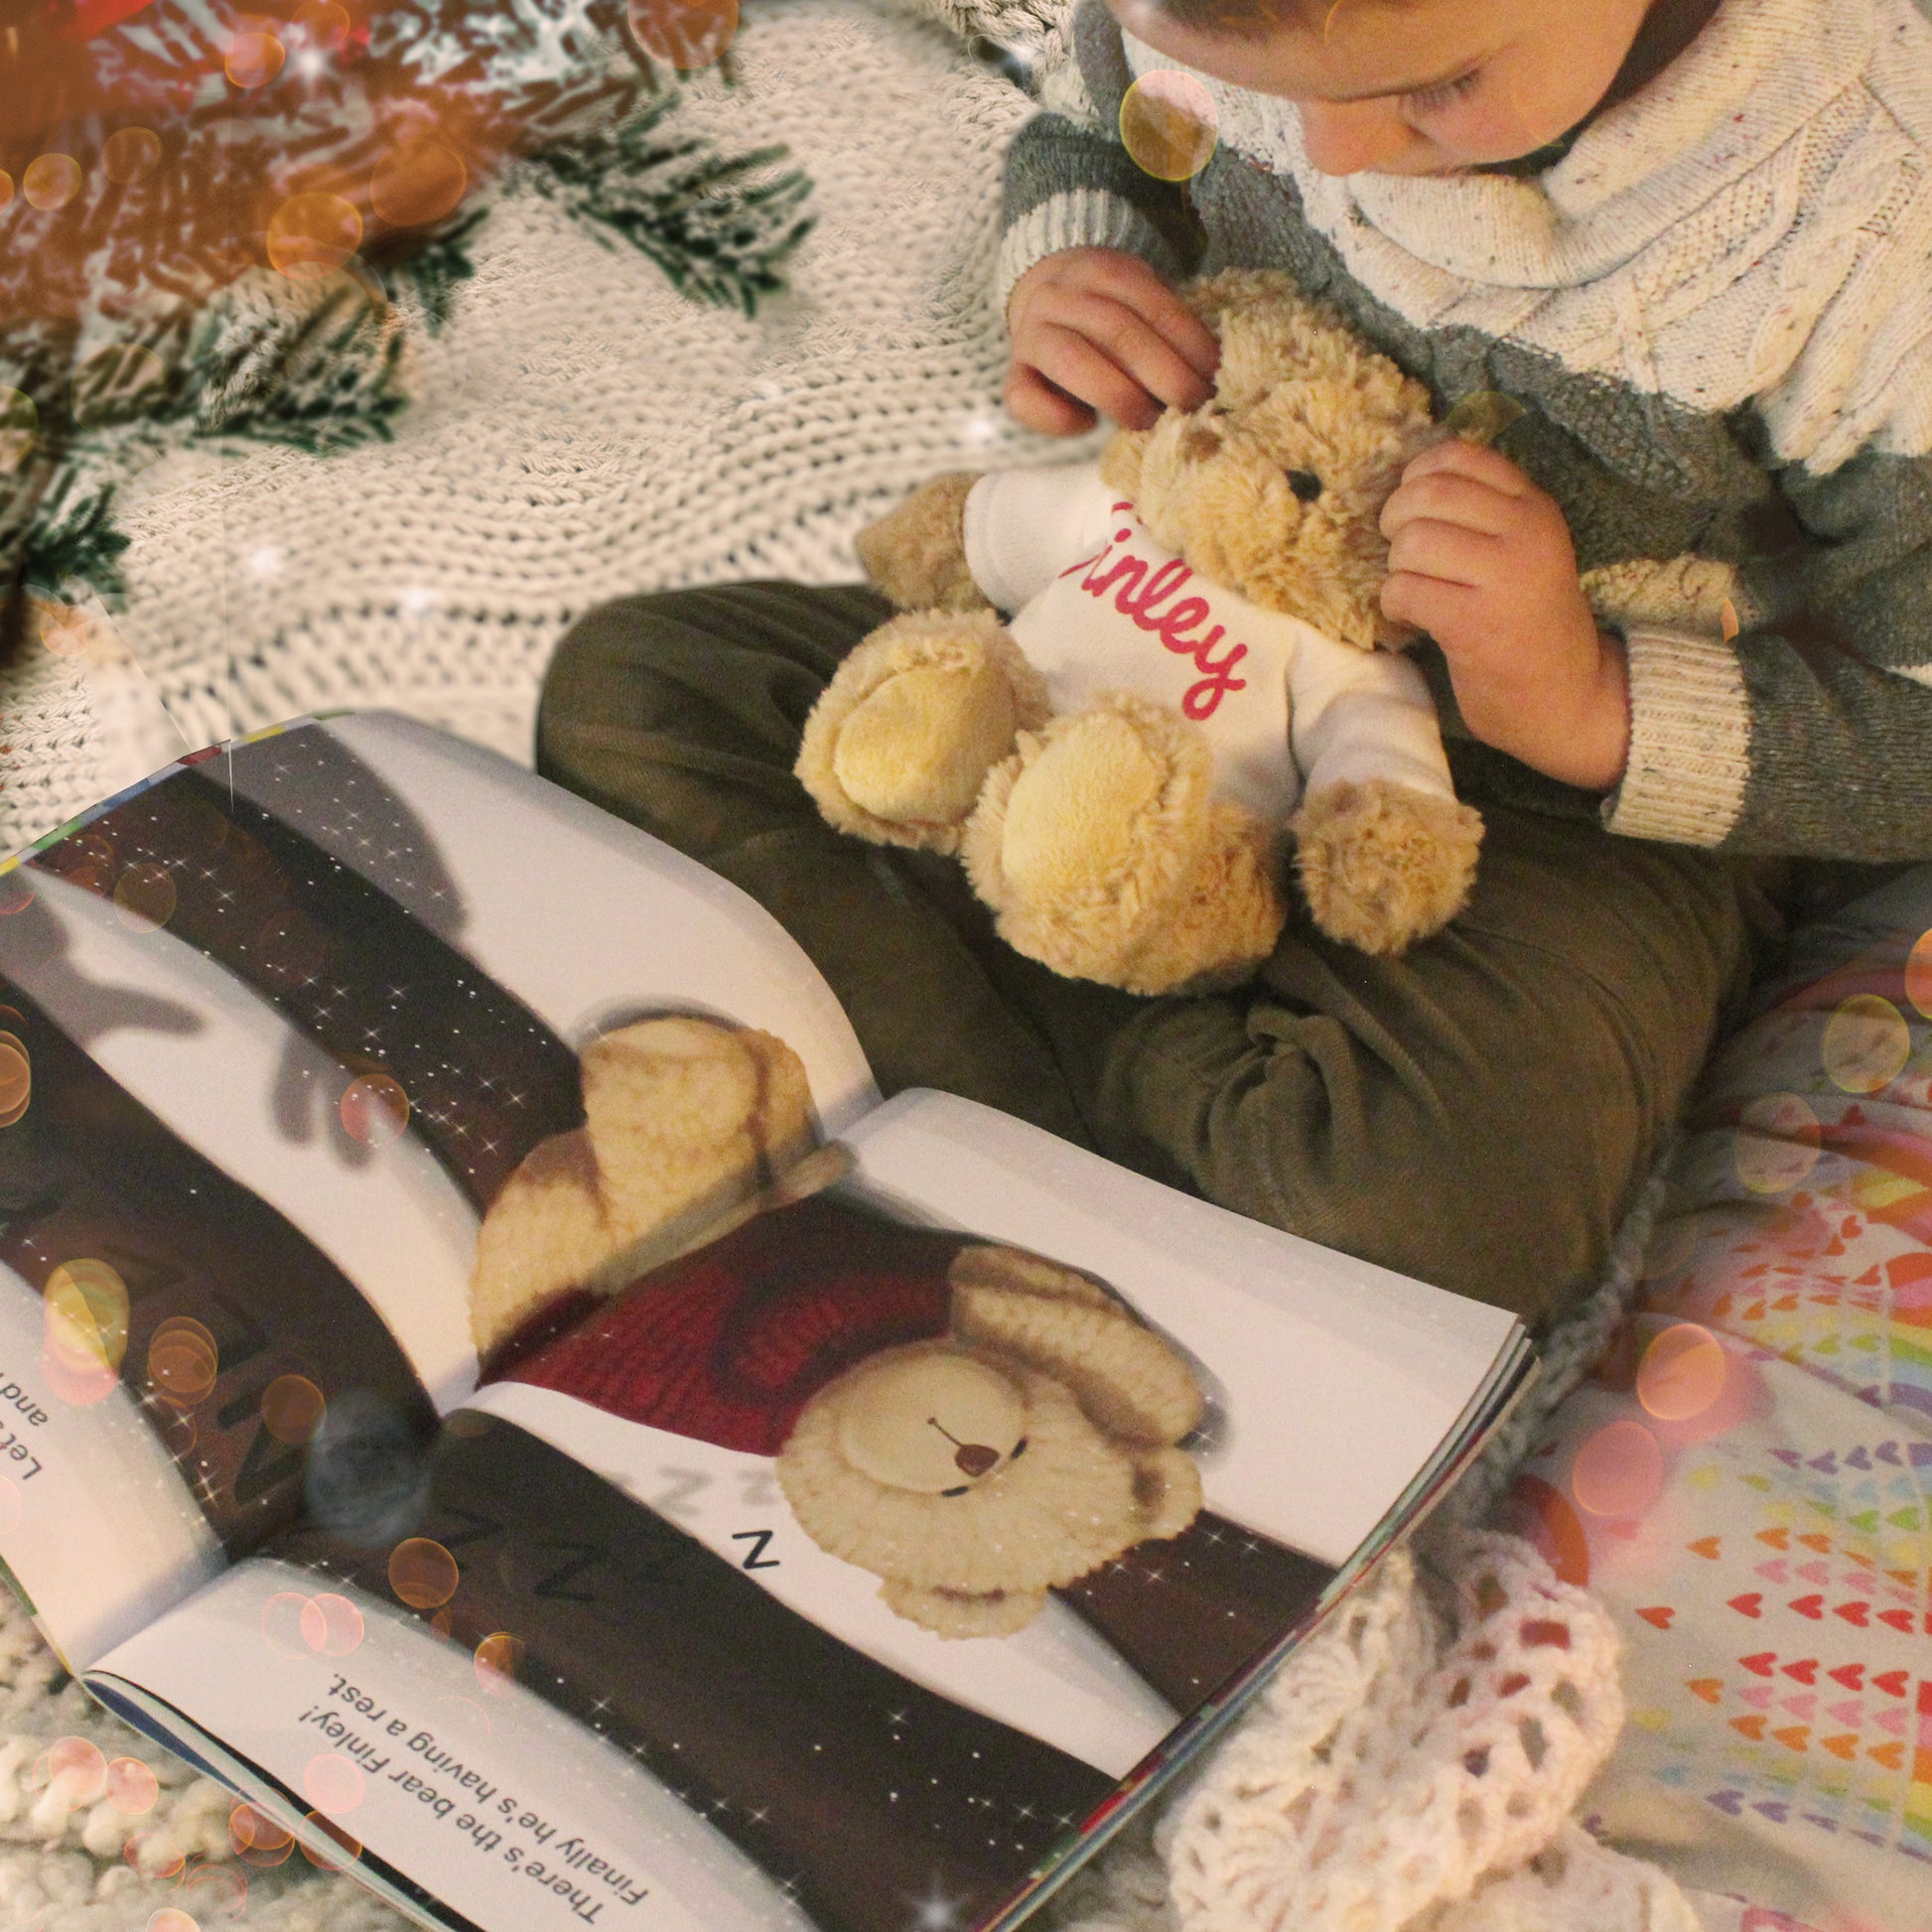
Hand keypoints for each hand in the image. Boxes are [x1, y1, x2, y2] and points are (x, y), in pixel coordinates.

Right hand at [1005, 247, 1220, 435]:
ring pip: (1071, 360)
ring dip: (1119, 394)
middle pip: (1115, 330)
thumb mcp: (1136, 297)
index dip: (1188, 341)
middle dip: (1162, 372)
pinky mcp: (1013, 375)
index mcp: (1100, 269)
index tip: (1215, 375)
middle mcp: (1060, 295)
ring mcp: (1030, 334)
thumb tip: (1212, 375)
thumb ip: (1163, 324)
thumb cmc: (1106, 311)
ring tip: (1150, 421)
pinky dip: (1057, 417)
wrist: (1041, 296)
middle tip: (1192, 405)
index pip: (1150, 302)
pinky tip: (1087, 425)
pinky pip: (1024, 398)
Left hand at [1379, 439, 1630, 791]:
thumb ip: (1482, 510)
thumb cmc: (1531, 621)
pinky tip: (1412, 618)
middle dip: (1395, 521)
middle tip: (1402, 554)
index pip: (1459, 456)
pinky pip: (1404, 590)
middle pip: (1427, 495)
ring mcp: (1503, 576)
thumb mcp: (1523, 548)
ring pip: (1411, 542)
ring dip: (1396, 569)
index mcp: (1535, 506)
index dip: (1417, 477)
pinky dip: (1394, 605)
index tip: (1414, 510)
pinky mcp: (1474, 622)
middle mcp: (1525, 532)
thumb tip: (1406, 482)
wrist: (1568, 695)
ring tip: (1413, 590)